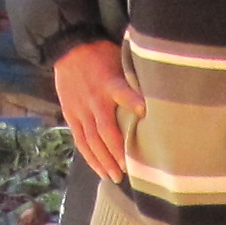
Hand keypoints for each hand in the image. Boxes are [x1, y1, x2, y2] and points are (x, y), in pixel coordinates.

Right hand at [54, 41, 142, 186]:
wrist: (68, 47)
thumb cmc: (101, 54)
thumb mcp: (120, 59)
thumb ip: (134, 78)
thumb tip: (156, 94)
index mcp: (110, 83)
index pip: (123, 93)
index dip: (133, 102)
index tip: (144, 113)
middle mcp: (94, 100)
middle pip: (106, 131)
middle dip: (117, 153)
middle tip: (129, 171)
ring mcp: (80, 110)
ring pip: (92, 141)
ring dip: (104, 161)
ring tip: (115, 177)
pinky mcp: (71, 115)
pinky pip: (80, 140)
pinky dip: (89, 157)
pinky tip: (99, 170)